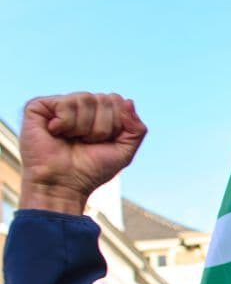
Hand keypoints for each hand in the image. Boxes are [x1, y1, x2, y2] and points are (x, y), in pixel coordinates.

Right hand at [19, 92, 146, 214]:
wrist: (63, 184)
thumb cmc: (91, 170)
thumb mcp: (124, 152)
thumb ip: (137, 129)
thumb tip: (128, 101)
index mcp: (99, 113)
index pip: (117, 101)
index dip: (116, 125)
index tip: (104, 142)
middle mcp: (80, 106)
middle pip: (104, 99)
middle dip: (101, 127)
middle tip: (86, 142)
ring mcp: (60, 104)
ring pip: (86, 99)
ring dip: (84, 127)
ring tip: (72, 139)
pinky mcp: (40, 106)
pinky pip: (66, 103)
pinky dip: (66, 123)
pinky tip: (55, 133)